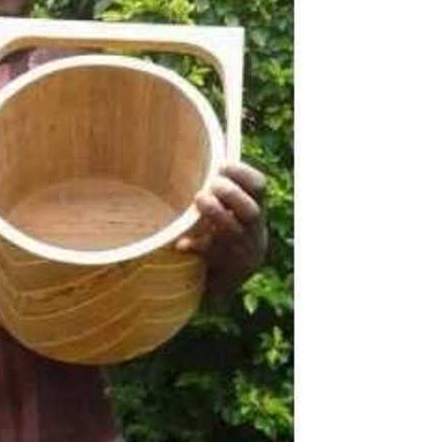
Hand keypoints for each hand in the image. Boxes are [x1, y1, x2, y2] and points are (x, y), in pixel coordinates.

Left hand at [175, 160, 268, 296]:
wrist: (224, 284)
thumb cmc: (220, 237)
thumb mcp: (230, 215)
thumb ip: (222, 193)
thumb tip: (206, 157)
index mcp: (256, 213)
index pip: (259, 187)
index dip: (242, 173)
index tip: (221, 165)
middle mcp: (254, 233)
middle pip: (251, 210)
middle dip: (230, 194)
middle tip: (209, 186)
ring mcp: (242, 253)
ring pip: (233, 231)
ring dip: (216, 213)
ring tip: (199, 199)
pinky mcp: (227, 272)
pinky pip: (211, 257)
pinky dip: (196, 246)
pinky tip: (181, 243)